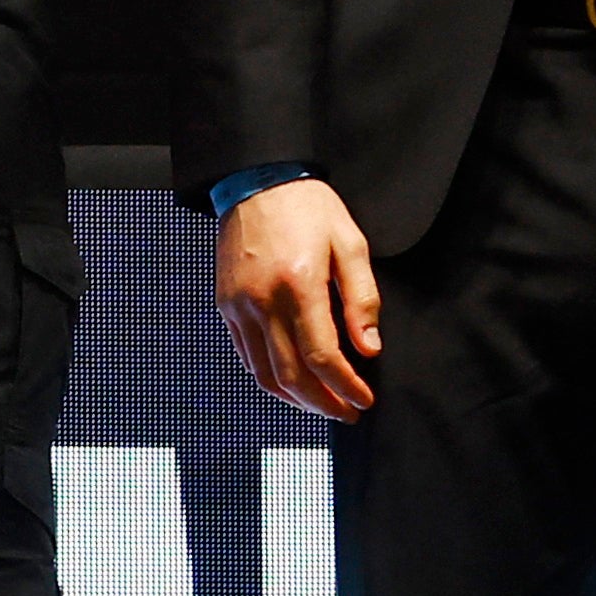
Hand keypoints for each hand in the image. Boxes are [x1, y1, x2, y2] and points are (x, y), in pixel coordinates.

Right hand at [213, 175, 383, 418]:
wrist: (256, 182)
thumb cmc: (307, 208)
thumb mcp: (350, 245)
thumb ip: (362, 299)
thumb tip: (368, 348)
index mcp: (298, 285)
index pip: (322, 356)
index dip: (346, 386)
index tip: (364, 399)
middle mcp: (261, 301)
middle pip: (291, 374)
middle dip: (323, 403)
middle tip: (348, 413)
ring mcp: (238, 306)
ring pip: (263, 372)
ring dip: (296, 398)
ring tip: (323, 404)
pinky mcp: (226, 305)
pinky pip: (246, 354)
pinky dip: (269, 377)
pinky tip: (292, 381)